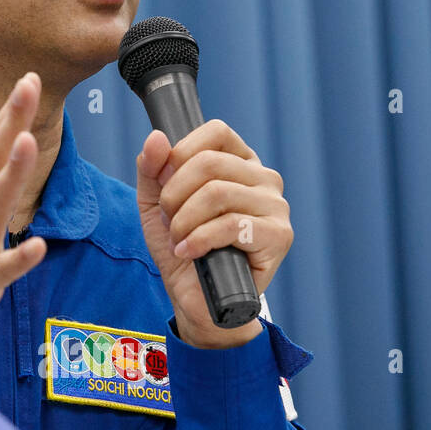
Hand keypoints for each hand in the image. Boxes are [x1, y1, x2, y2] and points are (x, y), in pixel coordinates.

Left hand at [135, 119, 292, 348]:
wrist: (194, 297)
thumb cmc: (181, 245)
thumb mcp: (155, 203)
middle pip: (209, 163)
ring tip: (180, 239)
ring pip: (217, 193)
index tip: (165, 183)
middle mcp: (264, 178)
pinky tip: (189, 252)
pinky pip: (230, 225)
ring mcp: (276, 206)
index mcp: (240, 162)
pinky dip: (198, 240)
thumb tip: (157, 137)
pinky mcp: (279, 236)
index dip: (180, 154)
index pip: (215, 132)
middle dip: (174, 195)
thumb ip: (152, 169)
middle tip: (170, 221)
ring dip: (184, 221)